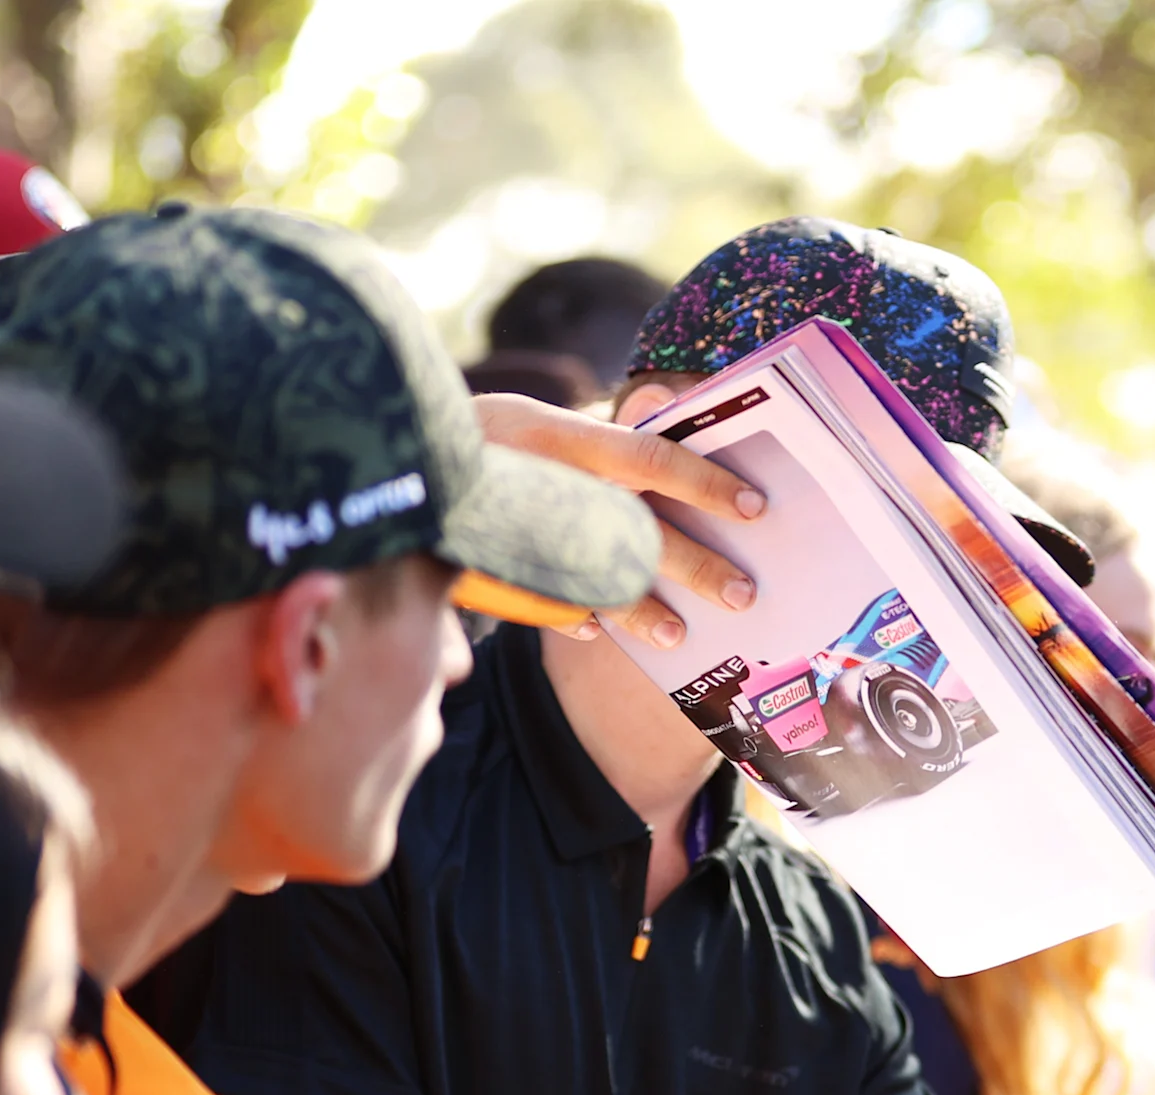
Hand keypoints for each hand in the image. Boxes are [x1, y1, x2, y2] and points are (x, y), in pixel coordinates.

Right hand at [471, 393, 767, 636]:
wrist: (400, 453)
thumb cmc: (496, 438)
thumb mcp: (546, 419)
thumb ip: (609, 425)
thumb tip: (666, 398)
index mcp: (563, 436)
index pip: (648, 458)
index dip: (704, 481)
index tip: (755, 506)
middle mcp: (545, 481)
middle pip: (636, 530)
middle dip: (694, 566)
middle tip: (742, 593)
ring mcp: (518, 527)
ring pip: (595, 577)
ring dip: (639, 609)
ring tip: (679, 637)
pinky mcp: (489, 566)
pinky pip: (540, 600)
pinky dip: (567, 615)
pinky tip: (595, 628)